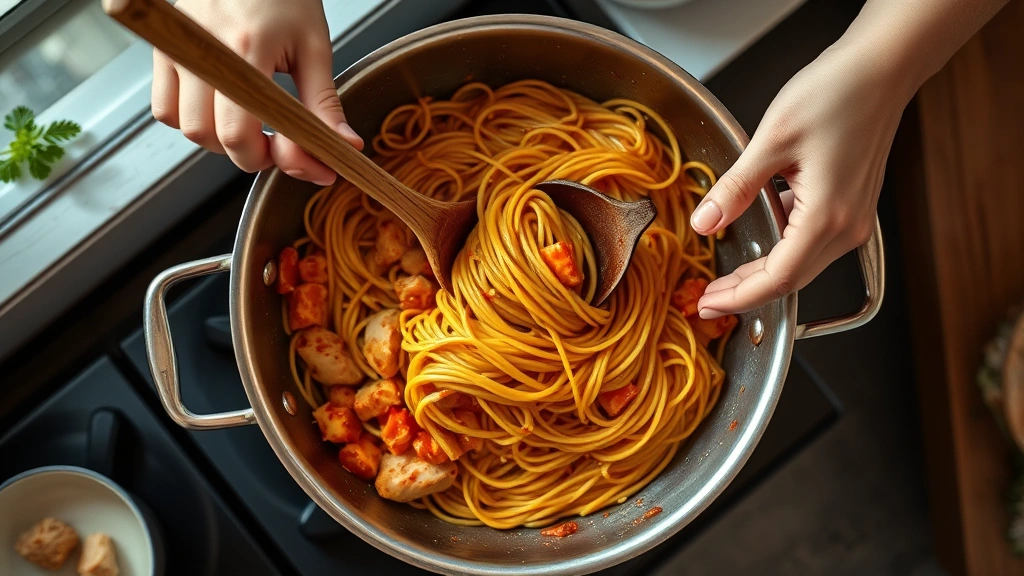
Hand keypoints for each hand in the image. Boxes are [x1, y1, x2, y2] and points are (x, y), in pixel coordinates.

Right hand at [151, 0, 362, 184]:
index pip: (240, 133)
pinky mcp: (163, 51)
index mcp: (245, 49)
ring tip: (254, 124)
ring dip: (221, 140)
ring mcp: (177, 50)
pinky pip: (166, 107)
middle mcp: (203, 51)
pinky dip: (193, 120)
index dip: (277, 160)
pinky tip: (224, 110)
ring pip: (186, 128)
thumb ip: (324, 103)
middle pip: (212, 138)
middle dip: (251, 153)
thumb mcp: (313, 46)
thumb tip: (345, 146)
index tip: (311, 165)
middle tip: (280, 142)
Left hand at [690, 42, 909, 317]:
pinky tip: (755, 241)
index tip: (707, 305)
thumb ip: (736, 188)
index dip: (738, 297)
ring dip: (762, 274)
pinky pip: (812, 242)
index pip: (777, 279)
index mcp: (827, 217)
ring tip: (723, 276)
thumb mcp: (771, 140)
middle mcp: (847, 226)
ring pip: (801, 265)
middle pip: (790, 280)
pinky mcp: (852, 206)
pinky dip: (780, 250)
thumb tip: (706, 223)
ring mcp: (854, 219)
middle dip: (746, 293)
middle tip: (707, 298)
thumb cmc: (838, 92)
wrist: (882, 68)